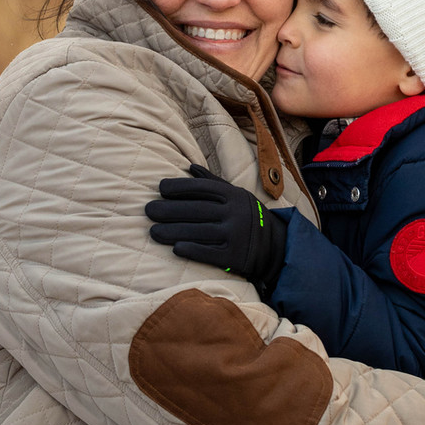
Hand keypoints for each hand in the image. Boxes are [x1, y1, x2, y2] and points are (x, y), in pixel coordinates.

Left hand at [145, 164, 287, 293]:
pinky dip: (191, 250)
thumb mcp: (237, 195)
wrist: (276, 246)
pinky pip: (209, 253)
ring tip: (153, 231)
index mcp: (234, 195)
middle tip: (148, 210)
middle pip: (196, 210)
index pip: (202, 188)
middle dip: (169, 210)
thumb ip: (213, 182)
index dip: (180, 187)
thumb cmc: (247, 216)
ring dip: (172, 231)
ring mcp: (235, 235)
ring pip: (198, 232)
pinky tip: (175, 249)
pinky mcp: (235, 257)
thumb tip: (189, 167)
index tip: (160, 188)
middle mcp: (235, 213)